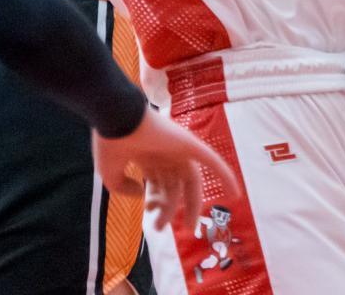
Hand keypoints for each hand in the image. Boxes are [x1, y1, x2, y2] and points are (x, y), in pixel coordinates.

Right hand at [93, 106, 238, 231]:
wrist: (116, 117)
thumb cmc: (110, 142)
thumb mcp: (110, 173)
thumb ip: (122, 188)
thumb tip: (139, 196)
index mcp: (148, 156)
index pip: (157, 182)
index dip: (154, 201)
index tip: (149, 214)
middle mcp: (165, 152)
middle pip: (175, 184)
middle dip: (172, 208)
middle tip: (163, 228)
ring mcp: (178, 148)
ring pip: (189, 181)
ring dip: (191, 205)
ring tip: (189, 227)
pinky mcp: (189, 144)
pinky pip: (212, 161)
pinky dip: (225, 175)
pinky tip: (235, 194)